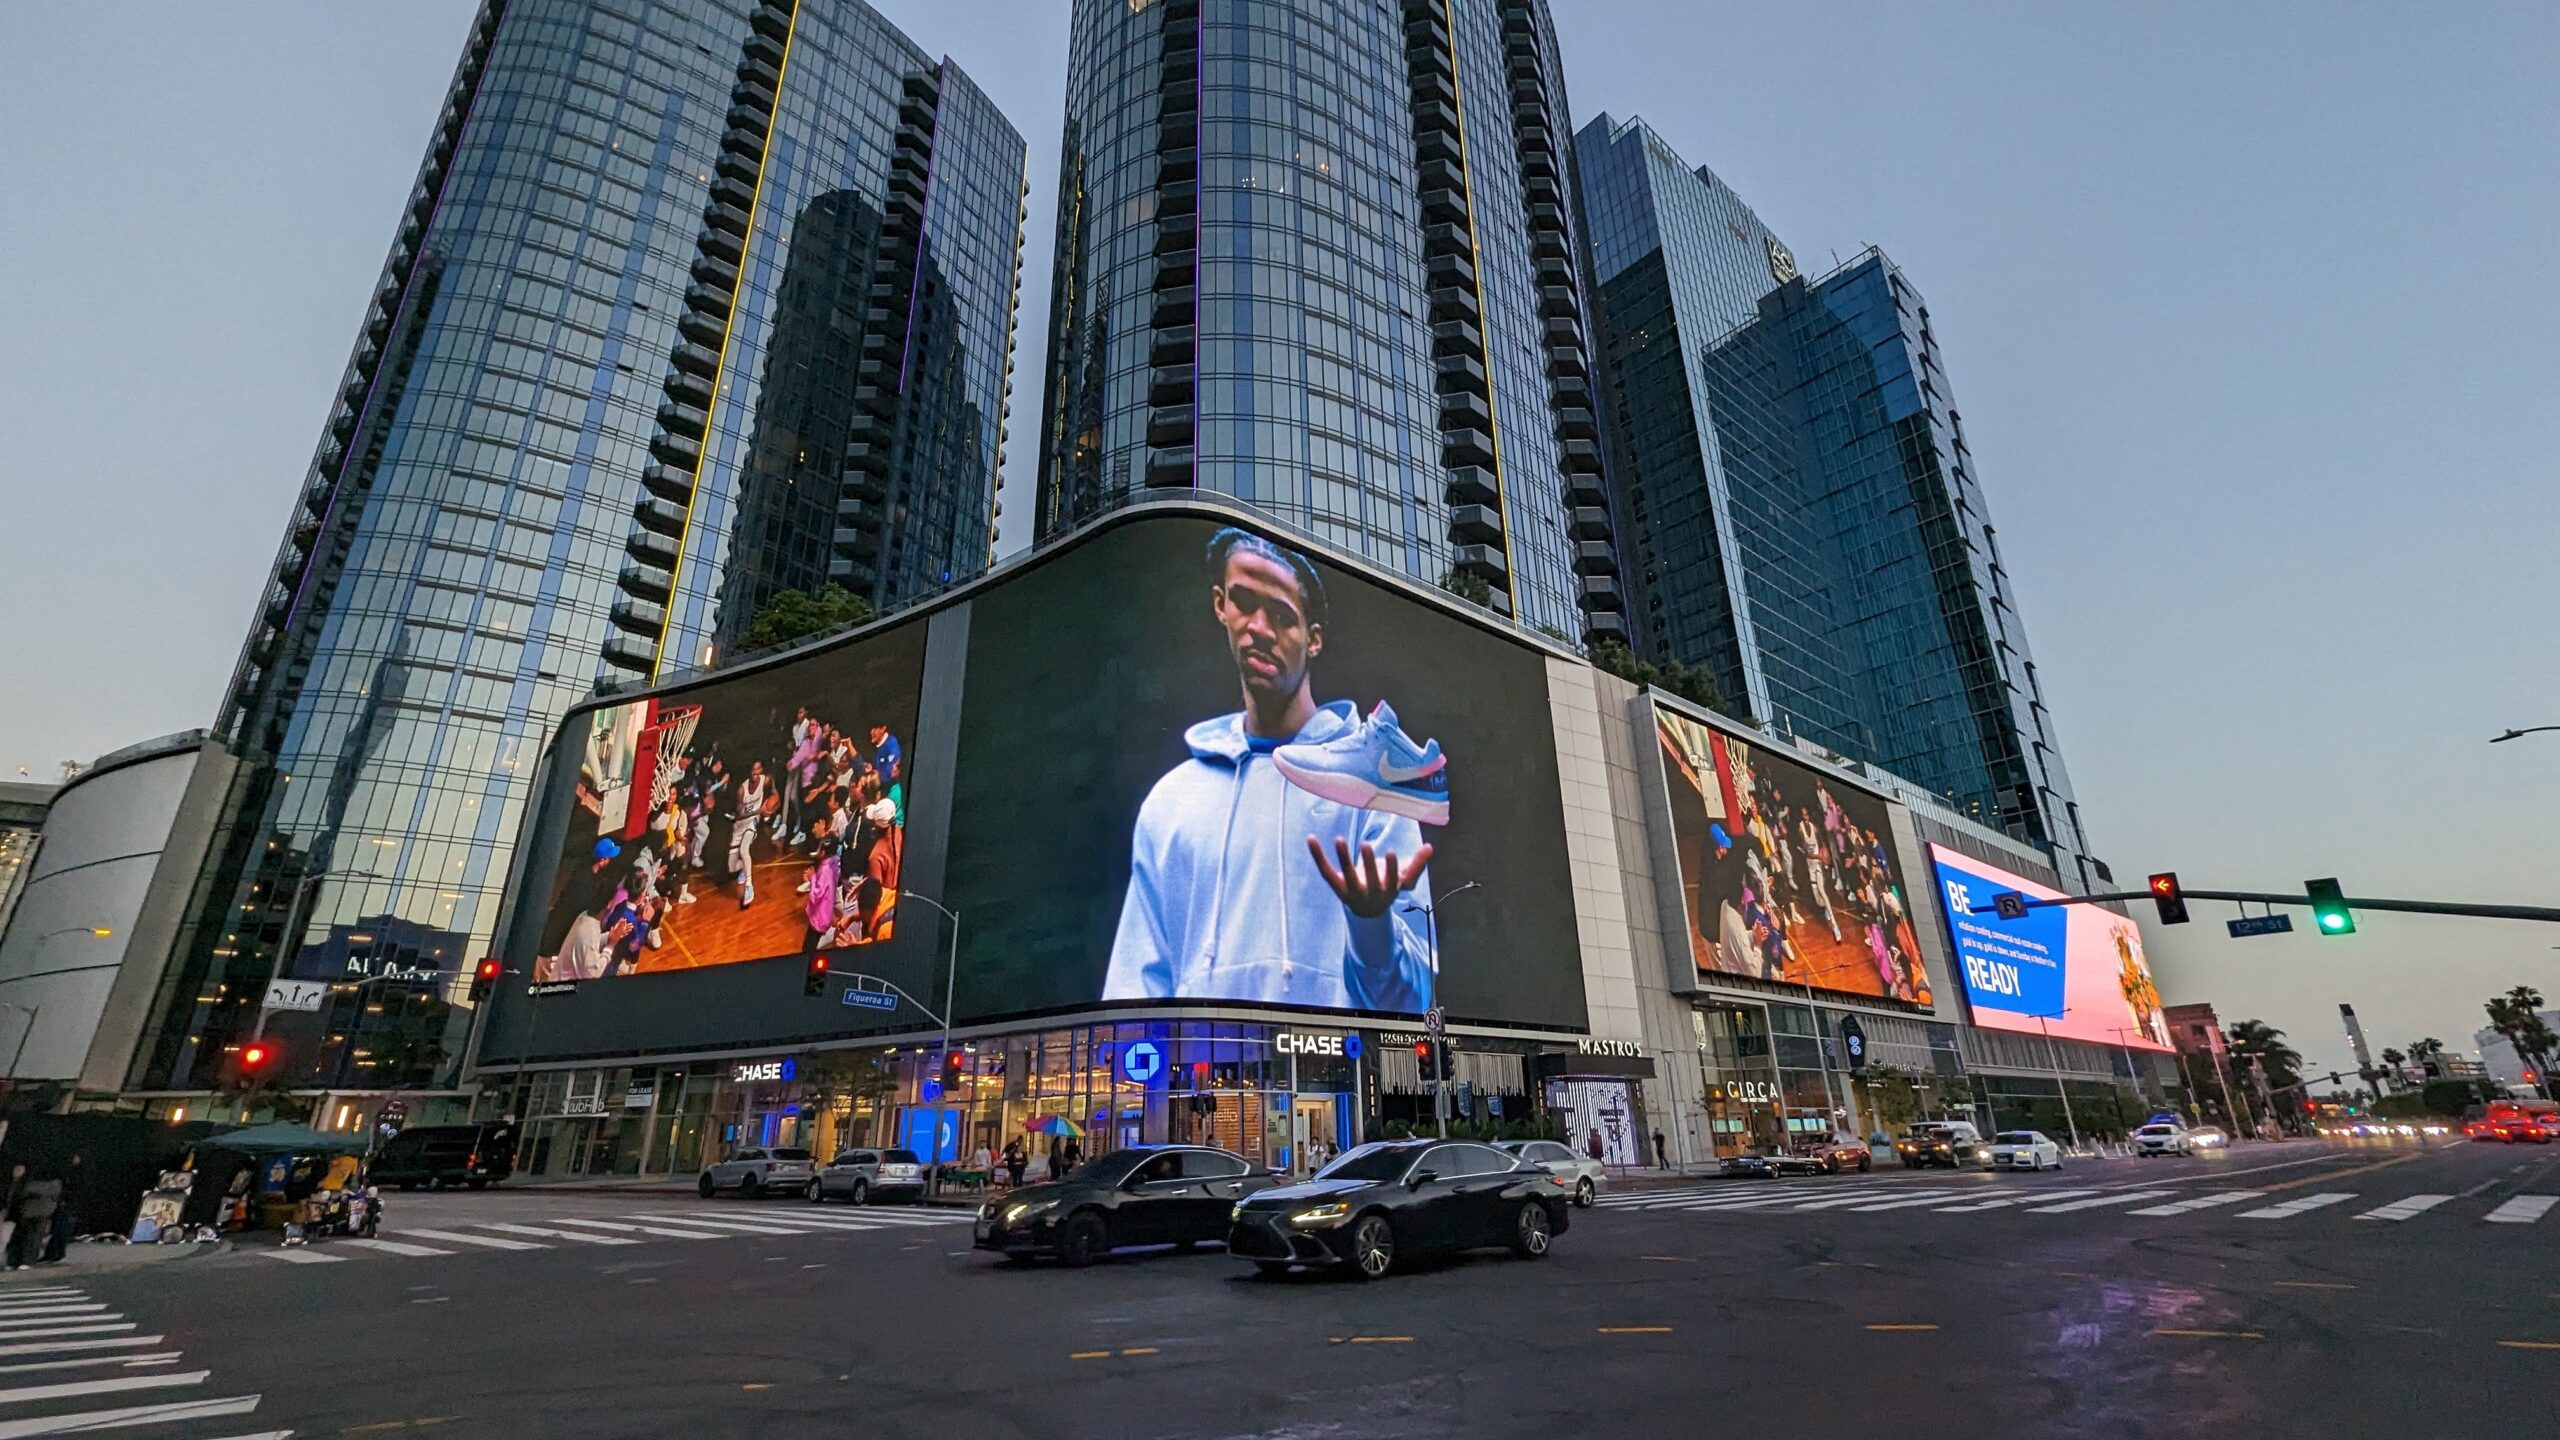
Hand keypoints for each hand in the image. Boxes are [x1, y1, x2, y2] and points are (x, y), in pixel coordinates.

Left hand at [1307, 837, 1433, 918]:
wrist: (1367, 912)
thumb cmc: (1386, 888)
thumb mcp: (1403, 879)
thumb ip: (1417, 864)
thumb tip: (1430, 847)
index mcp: (1388, 890)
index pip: (1390, 880)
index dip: (1390, 868)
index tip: (1390, 853)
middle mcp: (1369, 893)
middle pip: (1368, 880)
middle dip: (1367, 864)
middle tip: (1366, 845)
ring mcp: (1351, 891)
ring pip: (1346, 875)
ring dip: (1343, 858)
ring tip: (1340, 840)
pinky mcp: (1336, 887)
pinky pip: (1326, 871)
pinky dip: (1318, 856)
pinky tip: (1311, 839)